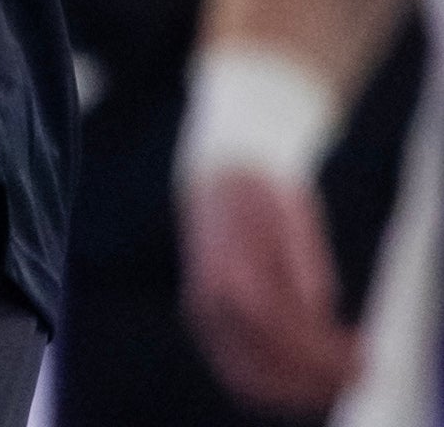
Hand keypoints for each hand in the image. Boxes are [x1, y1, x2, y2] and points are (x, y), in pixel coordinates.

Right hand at [183, 167, 362, 412]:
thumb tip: (320, 309)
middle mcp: (210, 303)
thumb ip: (305, 264)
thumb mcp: (295, 218)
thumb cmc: (265, 198)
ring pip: (249, 381)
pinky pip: (245, 372)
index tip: (362, 355)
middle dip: (315, 382)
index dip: (323, 355)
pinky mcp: (212, 326)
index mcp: (228, 273)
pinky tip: (316, 371)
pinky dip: (281, 383)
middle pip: (262, 368)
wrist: (221, 178)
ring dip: (299, 390)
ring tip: (342, 376)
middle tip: (360, 372)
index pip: (277, 331)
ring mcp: (206, 318)